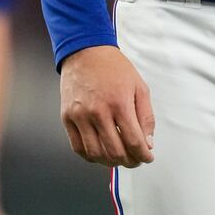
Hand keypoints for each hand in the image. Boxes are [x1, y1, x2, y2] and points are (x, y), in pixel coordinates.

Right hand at [58, 45, 154, 167]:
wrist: (85, 51)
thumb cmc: (114, 68)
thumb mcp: (139, 87)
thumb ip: (146, 117)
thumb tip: (147, 143)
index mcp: (119, 103)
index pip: (134, 142)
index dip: (143, 156)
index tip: (147, 157)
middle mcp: (98, 112)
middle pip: (115, 152)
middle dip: (130, 162)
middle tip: (135, 160)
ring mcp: (80, 116)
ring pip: (95, 154)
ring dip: (110, 163)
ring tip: (119, 158)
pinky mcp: (67, 118)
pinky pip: (78, 147)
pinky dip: (91, 156)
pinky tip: (100, 153)